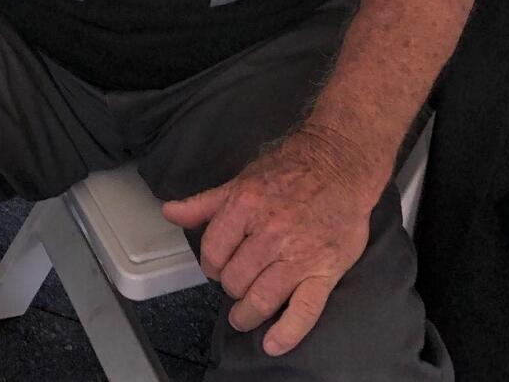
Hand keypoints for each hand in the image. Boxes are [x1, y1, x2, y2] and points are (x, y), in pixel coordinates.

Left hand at [161, 129, 378, 356]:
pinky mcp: (325, 271)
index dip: (210, 265)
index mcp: (244, 206)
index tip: (216, 268)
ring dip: (247, 314)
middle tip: (236, 285)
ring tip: (243, 317)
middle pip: (235, 278)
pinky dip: (287, 333)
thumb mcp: (240, 180)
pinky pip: (304, 311)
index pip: (213, 251)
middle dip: (231, 286)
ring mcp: (298, 255)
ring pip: (261, 298)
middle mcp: (269, 233)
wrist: (339, 164)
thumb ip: (204, 203)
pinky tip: (272, 344)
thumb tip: (169, 212)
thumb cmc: (289, 169)